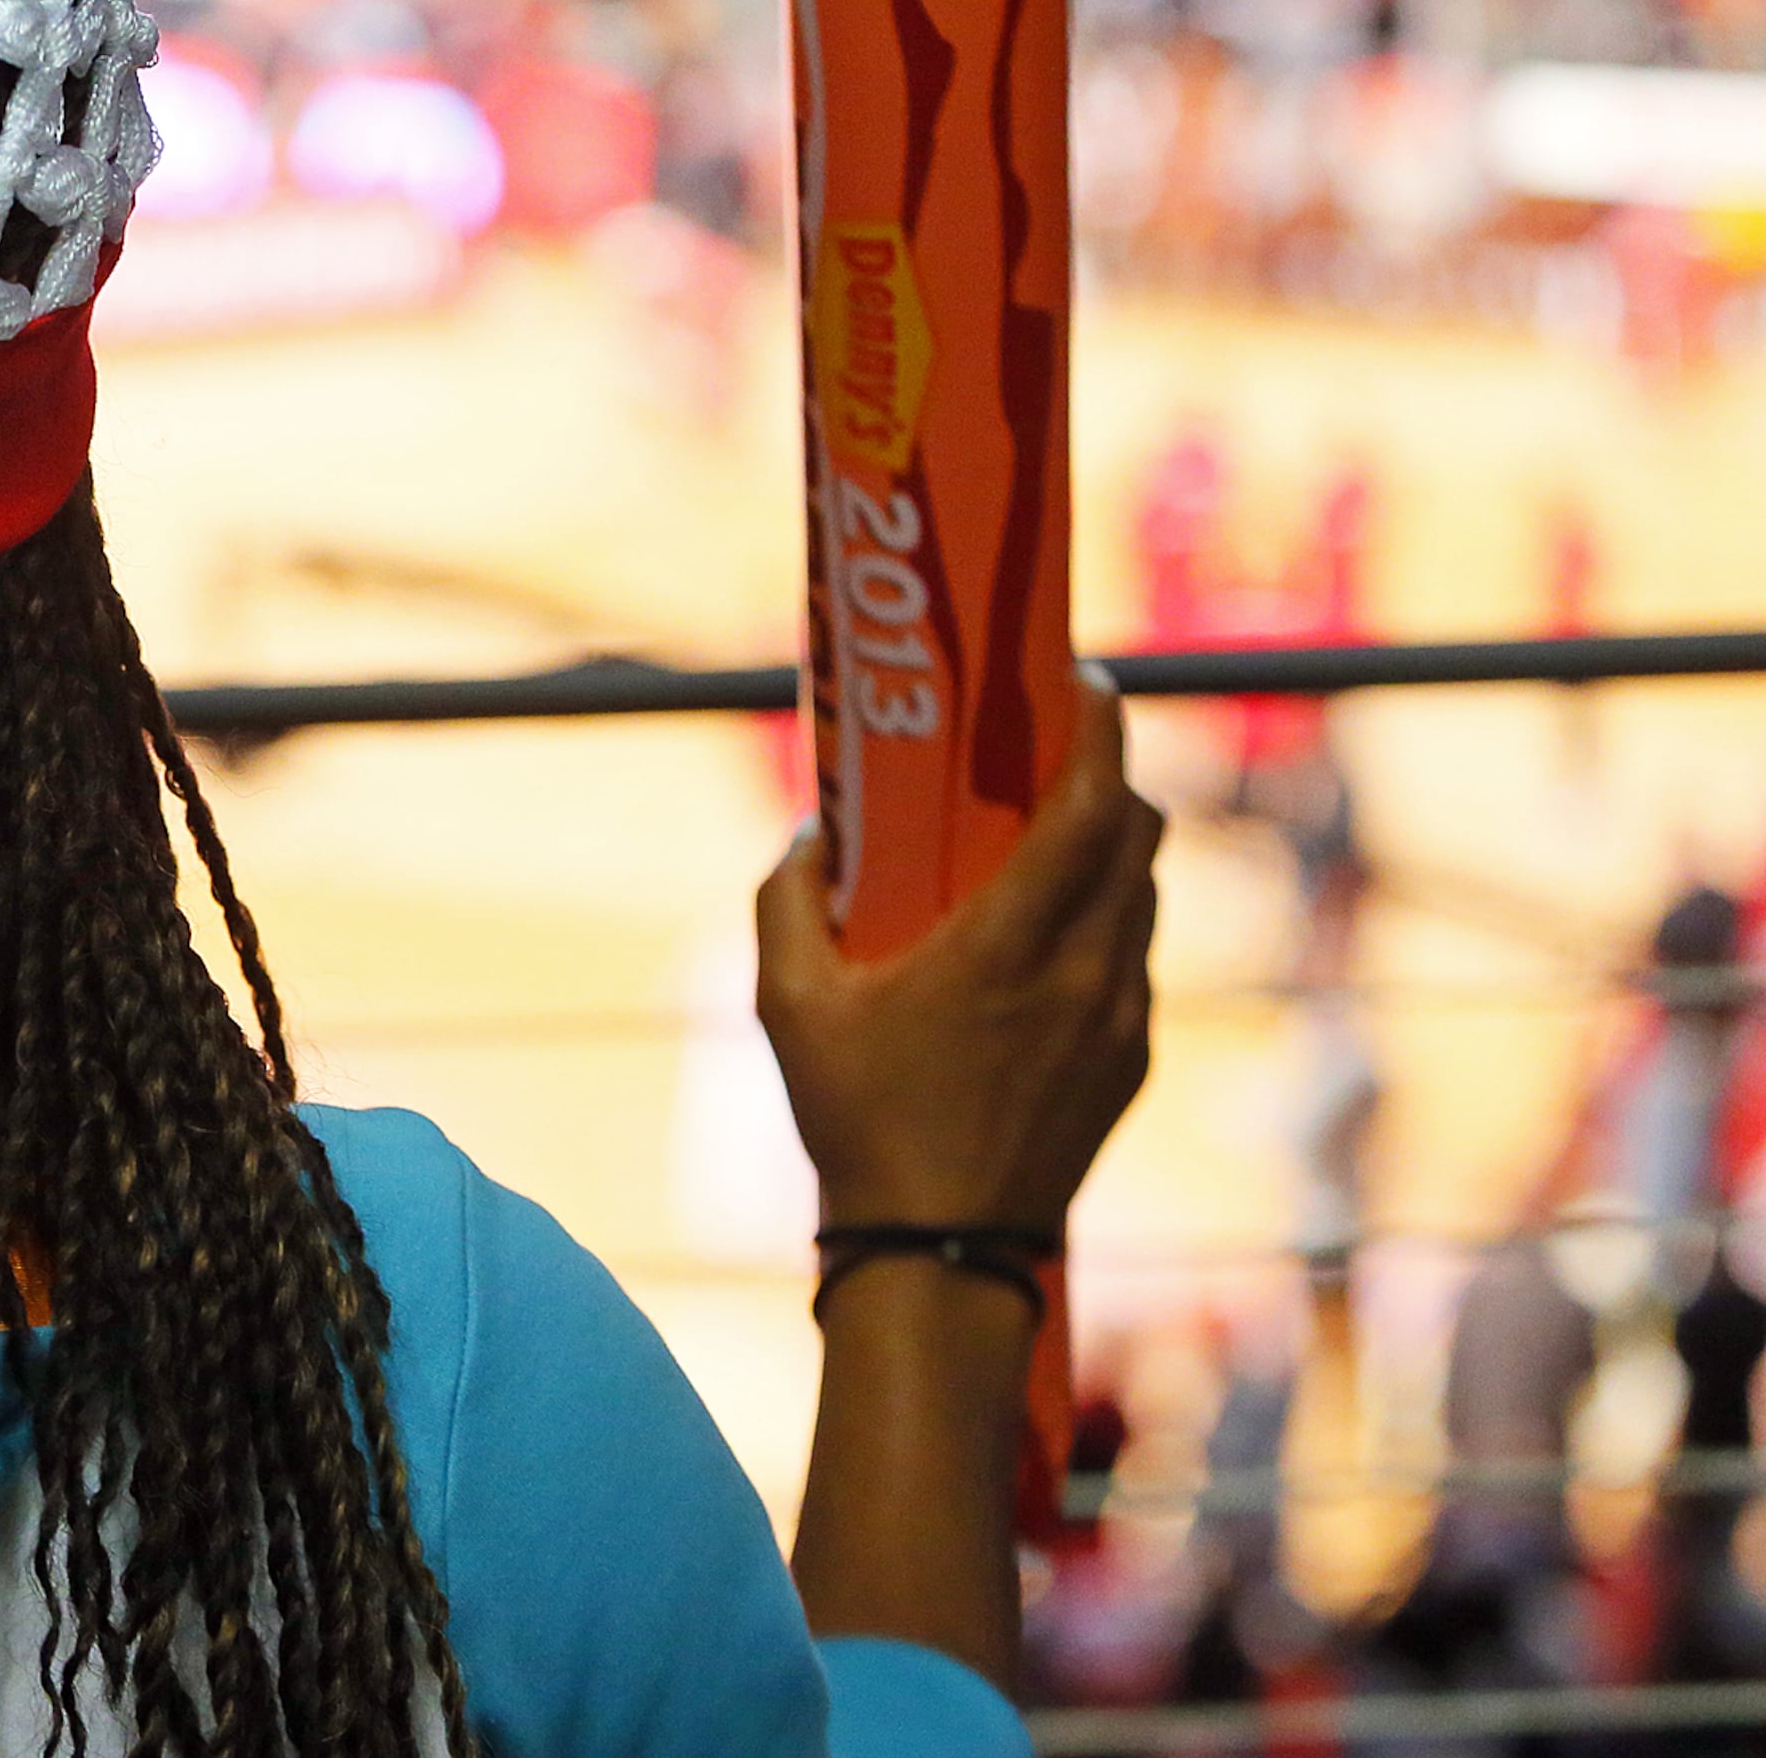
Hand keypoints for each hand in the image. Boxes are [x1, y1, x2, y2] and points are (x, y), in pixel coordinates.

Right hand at [767, 670, 1161, 1683]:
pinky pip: (1134, 959)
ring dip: (1110, 851)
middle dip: (1109, 777)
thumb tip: (810, 837)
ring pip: (1144, 897)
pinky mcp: (1129, 1061)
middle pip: (1139, 835)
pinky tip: (1047, 938)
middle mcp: (1083, 972)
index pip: (1092, 807)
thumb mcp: (789, 1005)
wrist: (940, 1249)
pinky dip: (1105, 922)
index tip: (1091, 683)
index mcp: (1008, 944)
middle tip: (1058, 751)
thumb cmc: (856, 1120)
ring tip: (1049, 841)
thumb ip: (787, 903)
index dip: (1103, 732)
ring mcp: (1118, 1019)